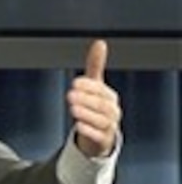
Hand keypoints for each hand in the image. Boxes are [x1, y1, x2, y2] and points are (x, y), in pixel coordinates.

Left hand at [67, 39, 121, 157]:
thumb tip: (100, 43)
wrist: (101, 133)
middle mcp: (112, 111)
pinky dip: (89, 131)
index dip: (89, 86)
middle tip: (70, 94)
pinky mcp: (103, 140)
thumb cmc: (96, 105)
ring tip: (72, 109)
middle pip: (102, 105)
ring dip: (87, 114)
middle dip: (86, 100)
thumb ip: (95, 66)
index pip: (101, 89)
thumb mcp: (95, 86)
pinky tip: (78, 126)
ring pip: (101, 120)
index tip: (75, 82)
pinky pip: (98, 136)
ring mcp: (109, 126)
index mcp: (109, 96)